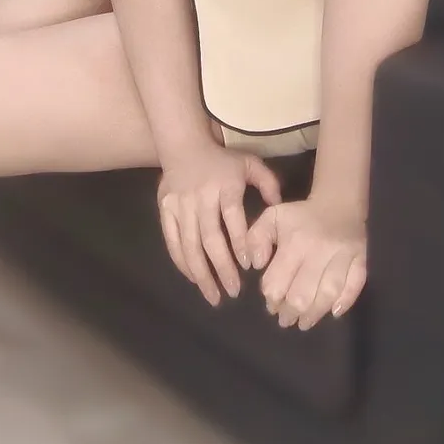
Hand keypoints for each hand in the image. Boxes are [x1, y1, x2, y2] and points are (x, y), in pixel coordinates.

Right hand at [157, 143, 281, 306]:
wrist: (183, 146)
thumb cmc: (222, 160)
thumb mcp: (250, 163)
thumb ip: (268, 183)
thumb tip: (279, 210)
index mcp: (225, 185)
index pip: (232, 218)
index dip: (240, 243)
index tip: (249, 266)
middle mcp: (201, 197)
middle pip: (209, 237)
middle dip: (222, 267)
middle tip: (233, 292)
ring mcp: (180, 204)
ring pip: (189, 244)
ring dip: (201, 273)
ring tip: (214, 296)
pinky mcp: (165, 210)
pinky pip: (172, 241)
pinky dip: (182, 262)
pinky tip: (193, 278)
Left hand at [247, 197, 366, 330]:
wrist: (338, 201)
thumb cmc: (300, 216)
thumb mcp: (271, 218)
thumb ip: (256, 239)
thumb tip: (257, 265)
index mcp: (294, 242)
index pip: (279, 282)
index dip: (272, 298)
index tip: (271, 305)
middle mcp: (319, 251)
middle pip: (303, 294)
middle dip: (291, 313)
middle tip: (285, 320)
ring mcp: (343, 256)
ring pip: (328, 294)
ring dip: (314, 314)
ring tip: (303, 323)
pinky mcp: (361, 259)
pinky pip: (355, 286)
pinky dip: (344, 302)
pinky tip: (333, 313)